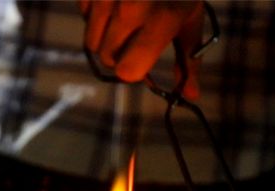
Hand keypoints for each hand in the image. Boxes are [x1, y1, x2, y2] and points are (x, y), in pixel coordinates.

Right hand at [79, 0, 203, 98]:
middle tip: (133, 39)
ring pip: (91, 42)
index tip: (142, 59)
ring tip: (123, 20)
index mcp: (161, 22)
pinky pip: (84, 15)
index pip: (128, 71)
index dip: (133, 69)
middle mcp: (130, 10)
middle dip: (119, 54)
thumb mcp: (189, 16)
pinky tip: (113, 1)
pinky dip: (95, 15)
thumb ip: (189, 58)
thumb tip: (190, 96)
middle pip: (107, 58)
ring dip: (105, 38)